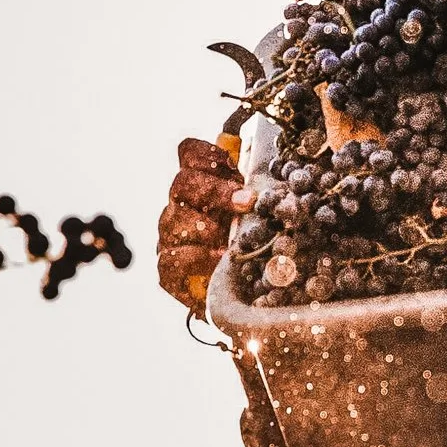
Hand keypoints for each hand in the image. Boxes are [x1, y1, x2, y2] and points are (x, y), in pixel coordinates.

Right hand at [155, 137, 248, 313]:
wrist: (237, 293)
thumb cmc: (246, 244)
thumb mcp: (256, 213)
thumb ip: (258, 191)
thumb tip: (279, 174)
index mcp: (200, 185)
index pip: (190, 153)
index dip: (208, 154)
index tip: (234, 166)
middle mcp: (179, 206)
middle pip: (183, 183)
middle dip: (217, 191)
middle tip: (246, 202)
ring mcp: (169, 236)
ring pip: (175, 220)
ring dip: (208, 227)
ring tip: (231, 239)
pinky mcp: (167, 269)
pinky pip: (172, 258)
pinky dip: (198, 258)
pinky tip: (219, 260)